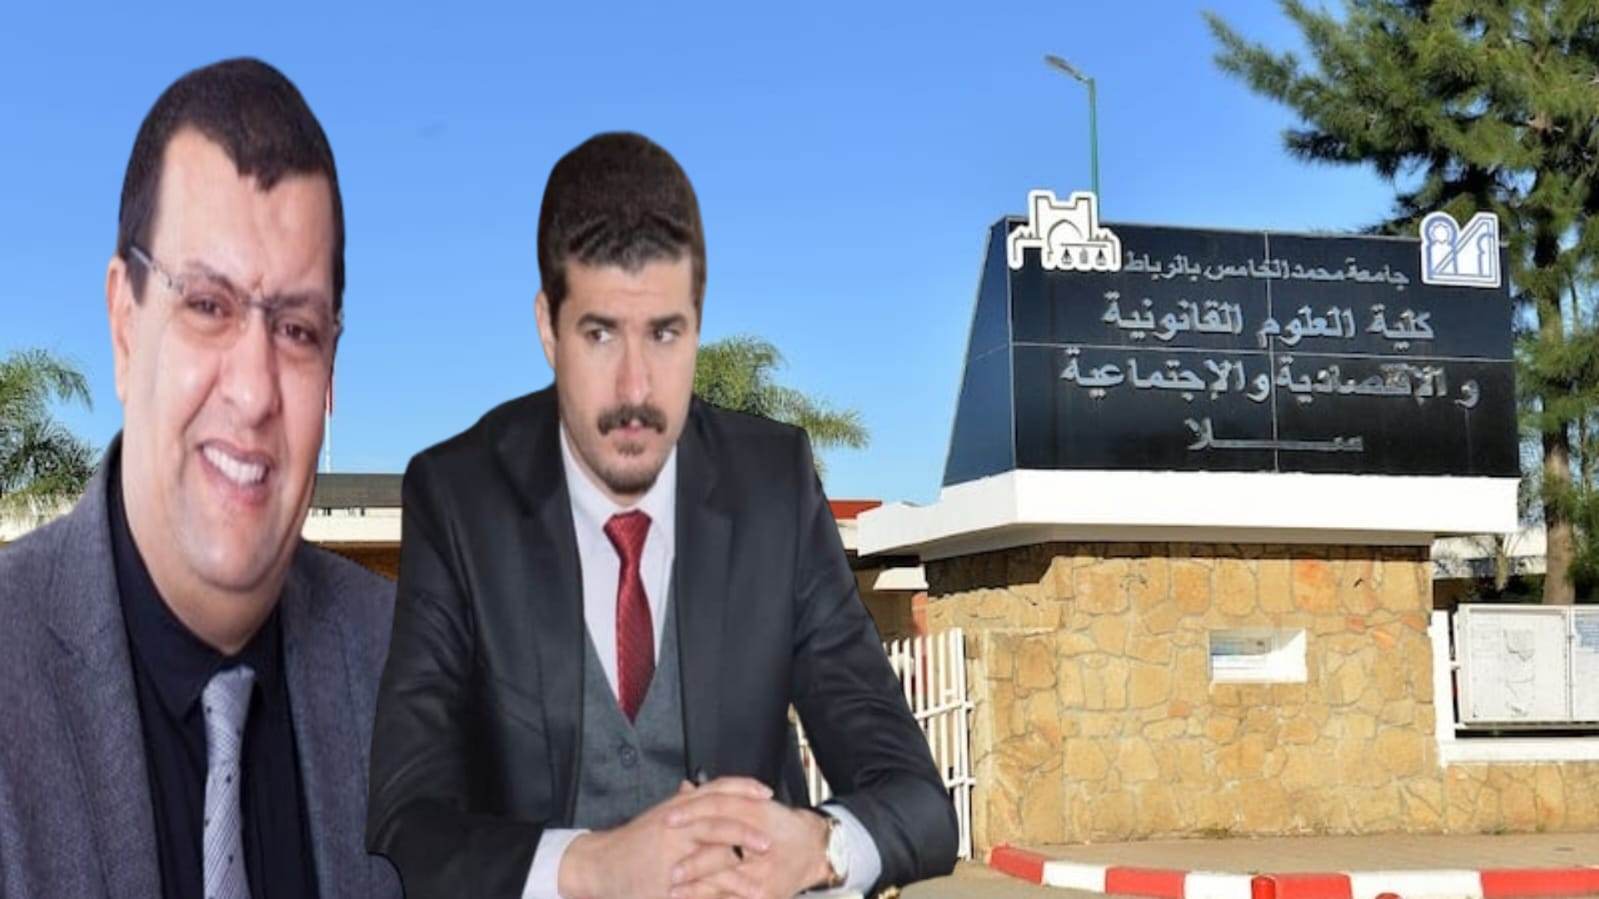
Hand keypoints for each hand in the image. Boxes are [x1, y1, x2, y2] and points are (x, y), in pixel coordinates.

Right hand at [558, 778, 775, 898]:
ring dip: (737, 876)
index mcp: (678, 809)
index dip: (743, 789)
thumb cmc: (633, 841)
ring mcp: (670, 856)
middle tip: (770, 843)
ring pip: (711, 862)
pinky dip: (716, 898)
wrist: (600, 863)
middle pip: (717, 825)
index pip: (715, 791)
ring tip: (759, 886)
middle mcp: (675, 828)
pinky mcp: (665, 884)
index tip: (766, 792)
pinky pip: (697, 892)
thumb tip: (691, 787)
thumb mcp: (658, 817)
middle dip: (746, 835)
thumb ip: (679, 805)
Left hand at [664, 796, 833, 898]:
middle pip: (719, 854)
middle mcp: (761, 844)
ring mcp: (763, 876)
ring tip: (672, 892)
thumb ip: (719, 796)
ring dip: (696, 890)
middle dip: (692, 865)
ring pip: (723, 883)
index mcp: (757, 815)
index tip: (667, 819)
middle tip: (668, 870)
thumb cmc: (782, 826)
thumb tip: (685, 788)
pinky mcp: (764, 896)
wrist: (814, 850)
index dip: (691, 813)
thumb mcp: (754, 805)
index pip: (718, 809)